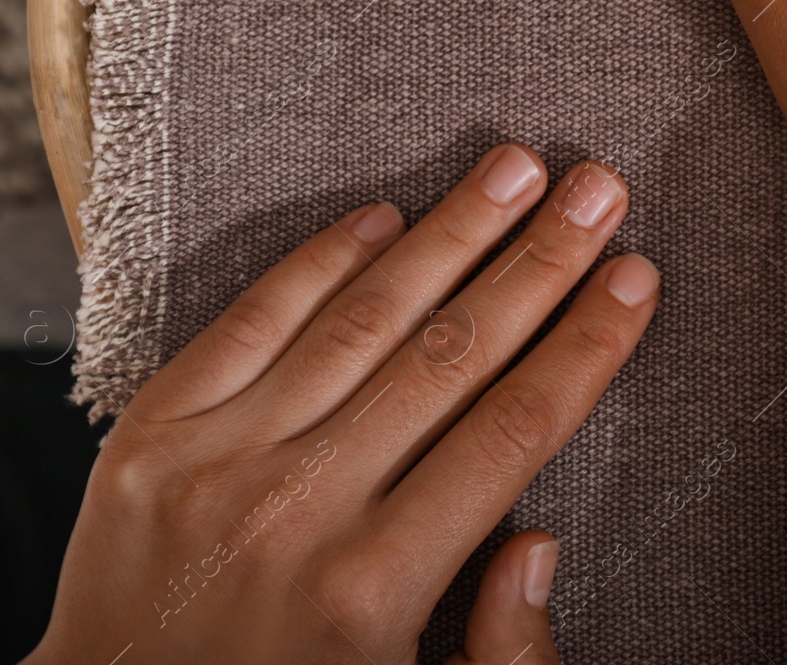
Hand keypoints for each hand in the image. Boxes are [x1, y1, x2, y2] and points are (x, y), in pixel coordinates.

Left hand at [25, 146, 658, 663]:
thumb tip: (538, 540)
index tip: (636, 278)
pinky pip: (252, 320)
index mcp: (376, 591)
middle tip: (597, 190)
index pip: (514, 431)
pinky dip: (322, 261)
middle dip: (540, 261)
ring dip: (451, 233)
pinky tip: (385, 215)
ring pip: (363, 317)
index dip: (586, 345)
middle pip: (452, 354)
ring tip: (515, 169)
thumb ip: (496, 653)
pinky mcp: (150, 436)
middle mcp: (298, 512)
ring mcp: (215, 462)